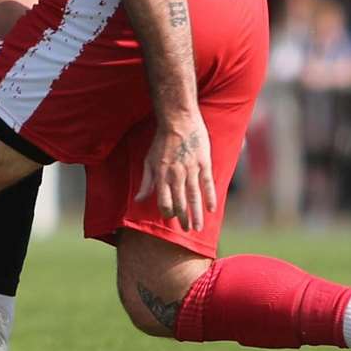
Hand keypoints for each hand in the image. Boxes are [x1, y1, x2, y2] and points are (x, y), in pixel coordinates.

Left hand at [134, 110, 215, 230]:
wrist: (178, 120)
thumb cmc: (161, 141)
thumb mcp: (149, 161)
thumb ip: (146, 182)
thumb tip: (138, 200)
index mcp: (161, 175)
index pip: (164, 202)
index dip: (168, 213)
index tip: (171, 218)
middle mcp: (175, 175)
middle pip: (180, 204)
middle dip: (183, 219)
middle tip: (188, 230)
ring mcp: (191, 170)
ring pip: (194, 197)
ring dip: (197, 214)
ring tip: (198, 227)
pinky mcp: (203, 163)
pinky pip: (207, 184)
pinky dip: (210, 198)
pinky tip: (212, 209)